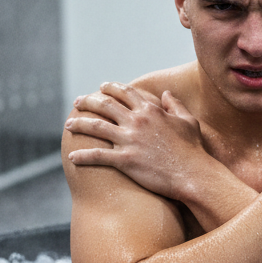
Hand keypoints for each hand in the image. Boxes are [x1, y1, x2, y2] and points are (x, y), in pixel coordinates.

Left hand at [64, 82, 205, 200]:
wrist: (193, 174)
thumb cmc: (193, 150)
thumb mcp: (188, 121)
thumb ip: (175, 105)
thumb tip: (166, 94)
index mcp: (150, 110)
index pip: (124, 92)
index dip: (110, 88)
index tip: (101, 88)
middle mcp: (136, 121)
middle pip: (104, 105)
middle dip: (88, 102)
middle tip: (77, 102)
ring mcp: (129, 140)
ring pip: (95, 127)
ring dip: (79, 124)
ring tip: (68, 124)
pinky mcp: (125, 160)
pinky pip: (97, 156)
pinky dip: (83, 155)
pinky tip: (72, 157)